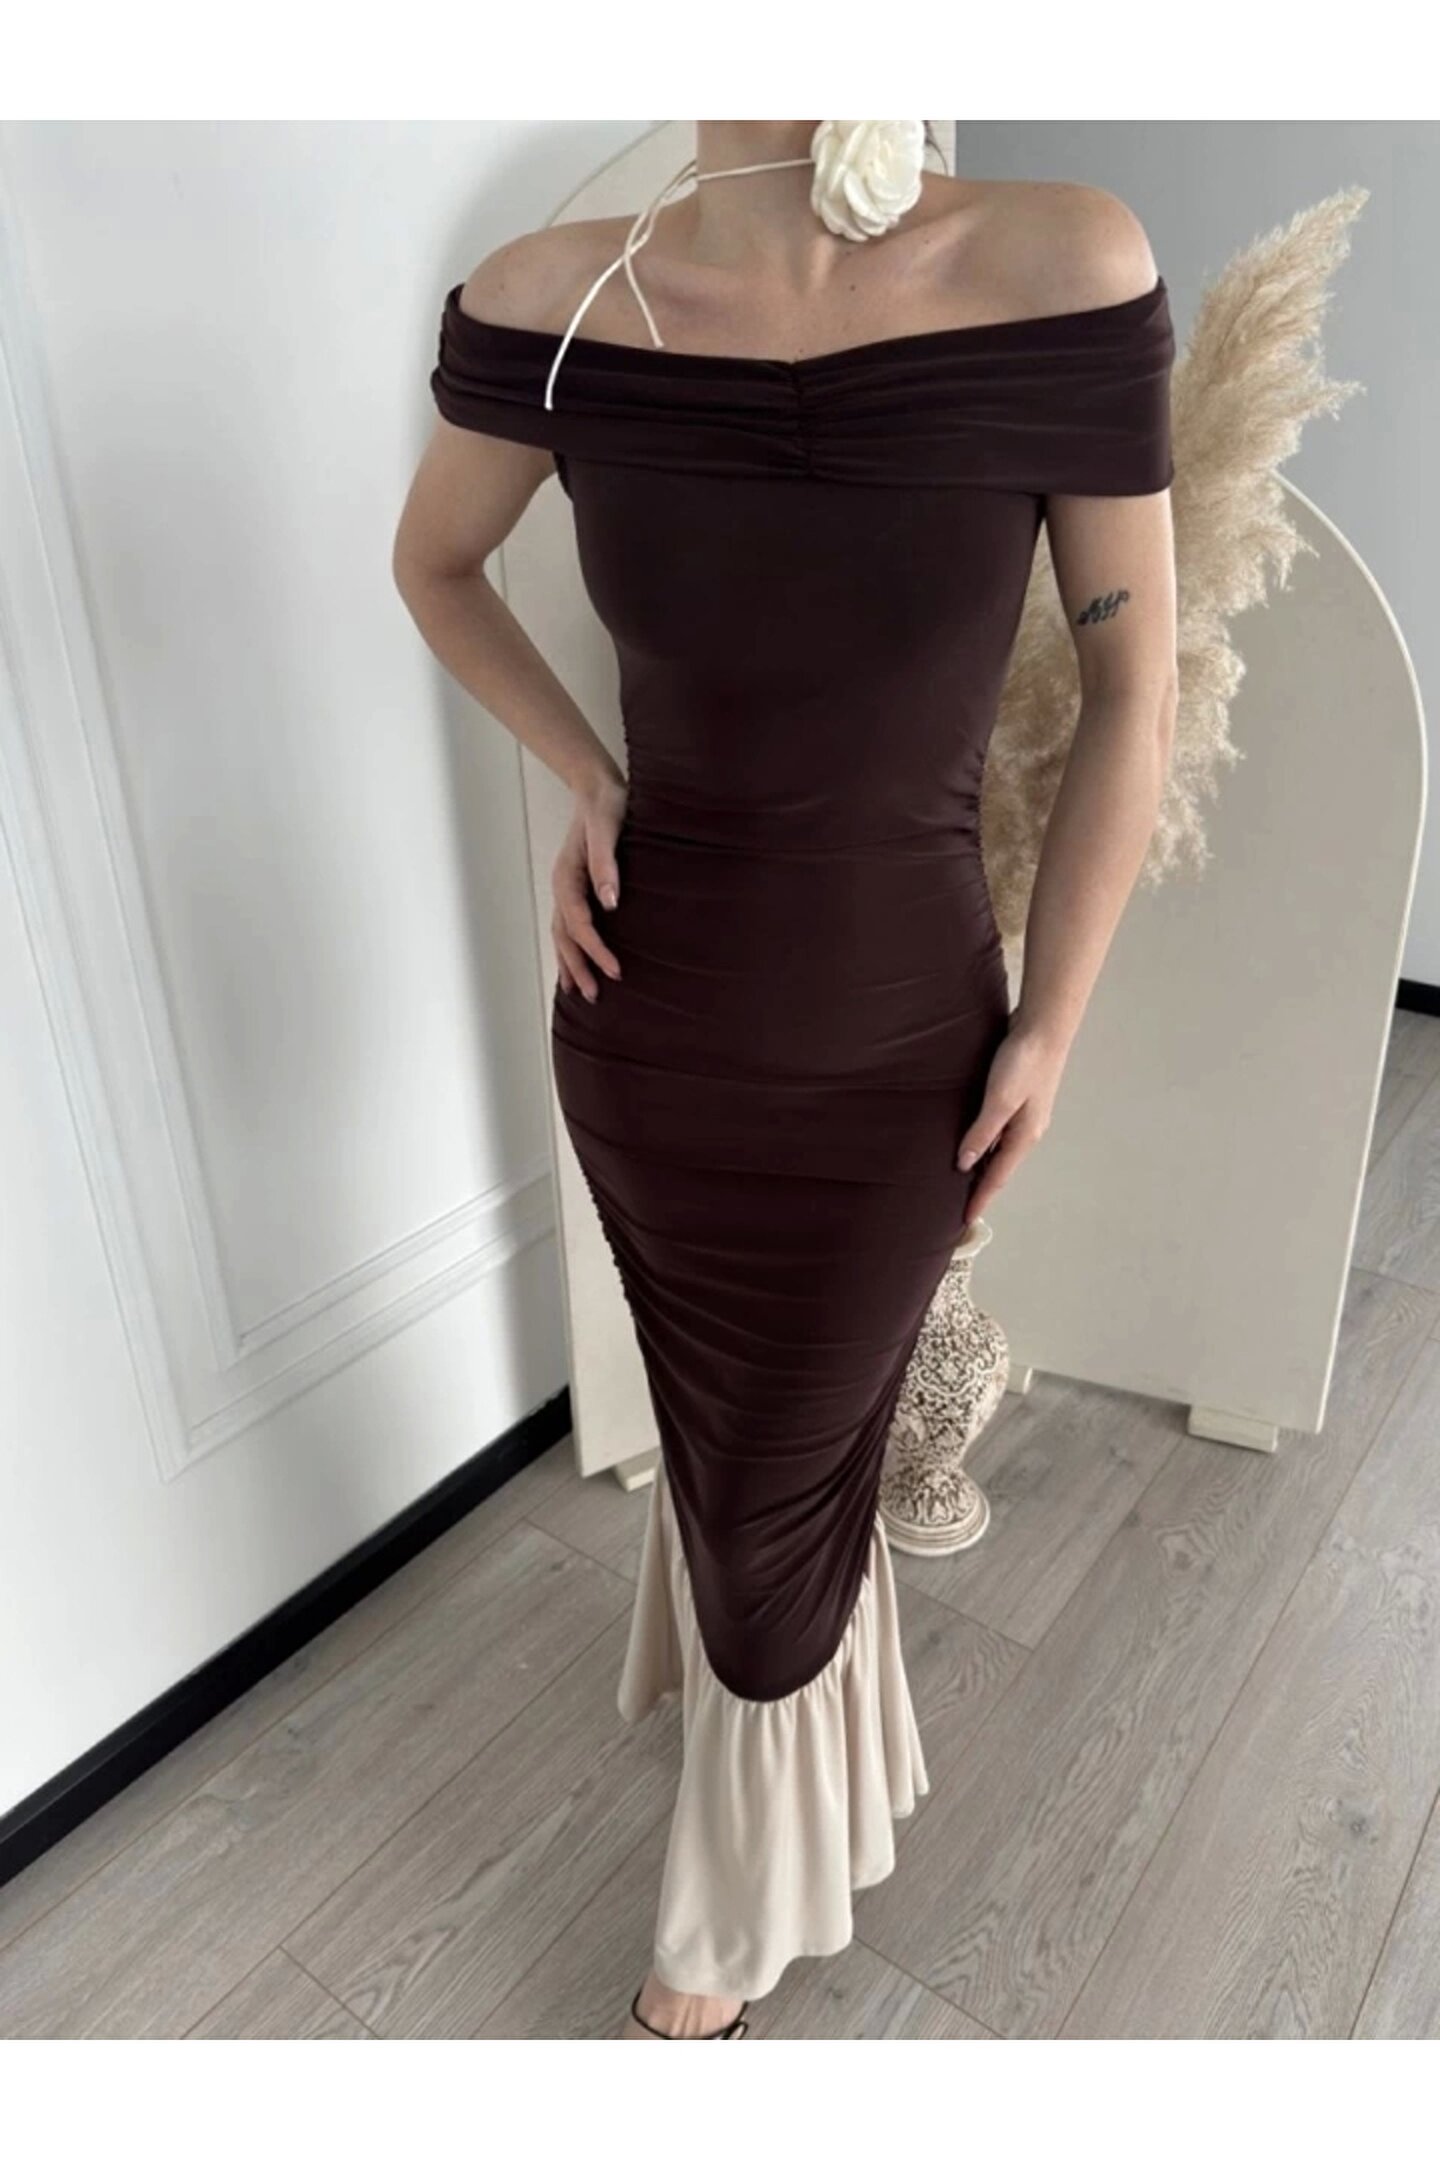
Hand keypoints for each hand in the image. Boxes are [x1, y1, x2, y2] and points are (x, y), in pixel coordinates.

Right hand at [552, 773, 627, 1001]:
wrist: (597, 786)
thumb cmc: (606, 804)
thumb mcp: (608, 828)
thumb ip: (607, 864)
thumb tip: (611, 903)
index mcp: (567, 876)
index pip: (579, 924)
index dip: (596, 950)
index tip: (616, 971)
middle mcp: (562, 886)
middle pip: (565, 936)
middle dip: (578, 967)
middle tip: (596, 996)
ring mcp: (566, 888)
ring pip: (562, 934)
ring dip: (571, 963)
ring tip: (581, 992)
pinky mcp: (577, 887)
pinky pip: (569, 925)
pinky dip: (572, 948)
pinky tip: (580, 963)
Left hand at [955, 1017, 1068, 1224]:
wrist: (1043, 1028)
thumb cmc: (1023, 1062)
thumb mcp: (999, 1101)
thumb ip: (982, 1133)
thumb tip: (963, 1163)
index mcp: (1024, 1136)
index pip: (997, 1177)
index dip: (980, 1198)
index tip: (965, 1220)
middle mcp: (1026, 1130)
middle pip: (999, 1167)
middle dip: (982, 1187)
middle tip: (958, 1204)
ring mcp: (1023, 1114)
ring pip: (999, 1148)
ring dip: (982, 1164)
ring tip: (961, 1178)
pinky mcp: (1017, 1098)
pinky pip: (998, 1130)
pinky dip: (985, 1141)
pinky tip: (972, 1139)